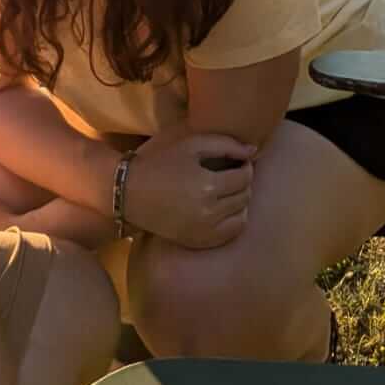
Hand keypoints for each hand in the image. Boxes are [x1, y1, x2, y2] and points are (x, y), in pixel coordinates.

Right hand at [124, 130, 255, 248]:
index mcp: (208, 185)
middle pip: (244, 196)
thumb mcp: (192, 143)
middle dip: (244, 182)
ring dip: (240, 200)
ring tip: (229, 189)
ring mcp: (204, 231)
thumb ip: (226, 144)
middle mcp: (209, 212)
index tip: (239, 161)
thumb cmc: (162, 162)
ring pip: (241, 216)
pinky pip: (230, 233)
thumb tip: (253, 151)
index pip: (244, 177)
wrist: (130, 192)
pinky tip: (224, 208)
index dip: (246, 166)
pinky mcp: (198, 241)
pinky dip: (234, 220)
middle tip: (234, 173)